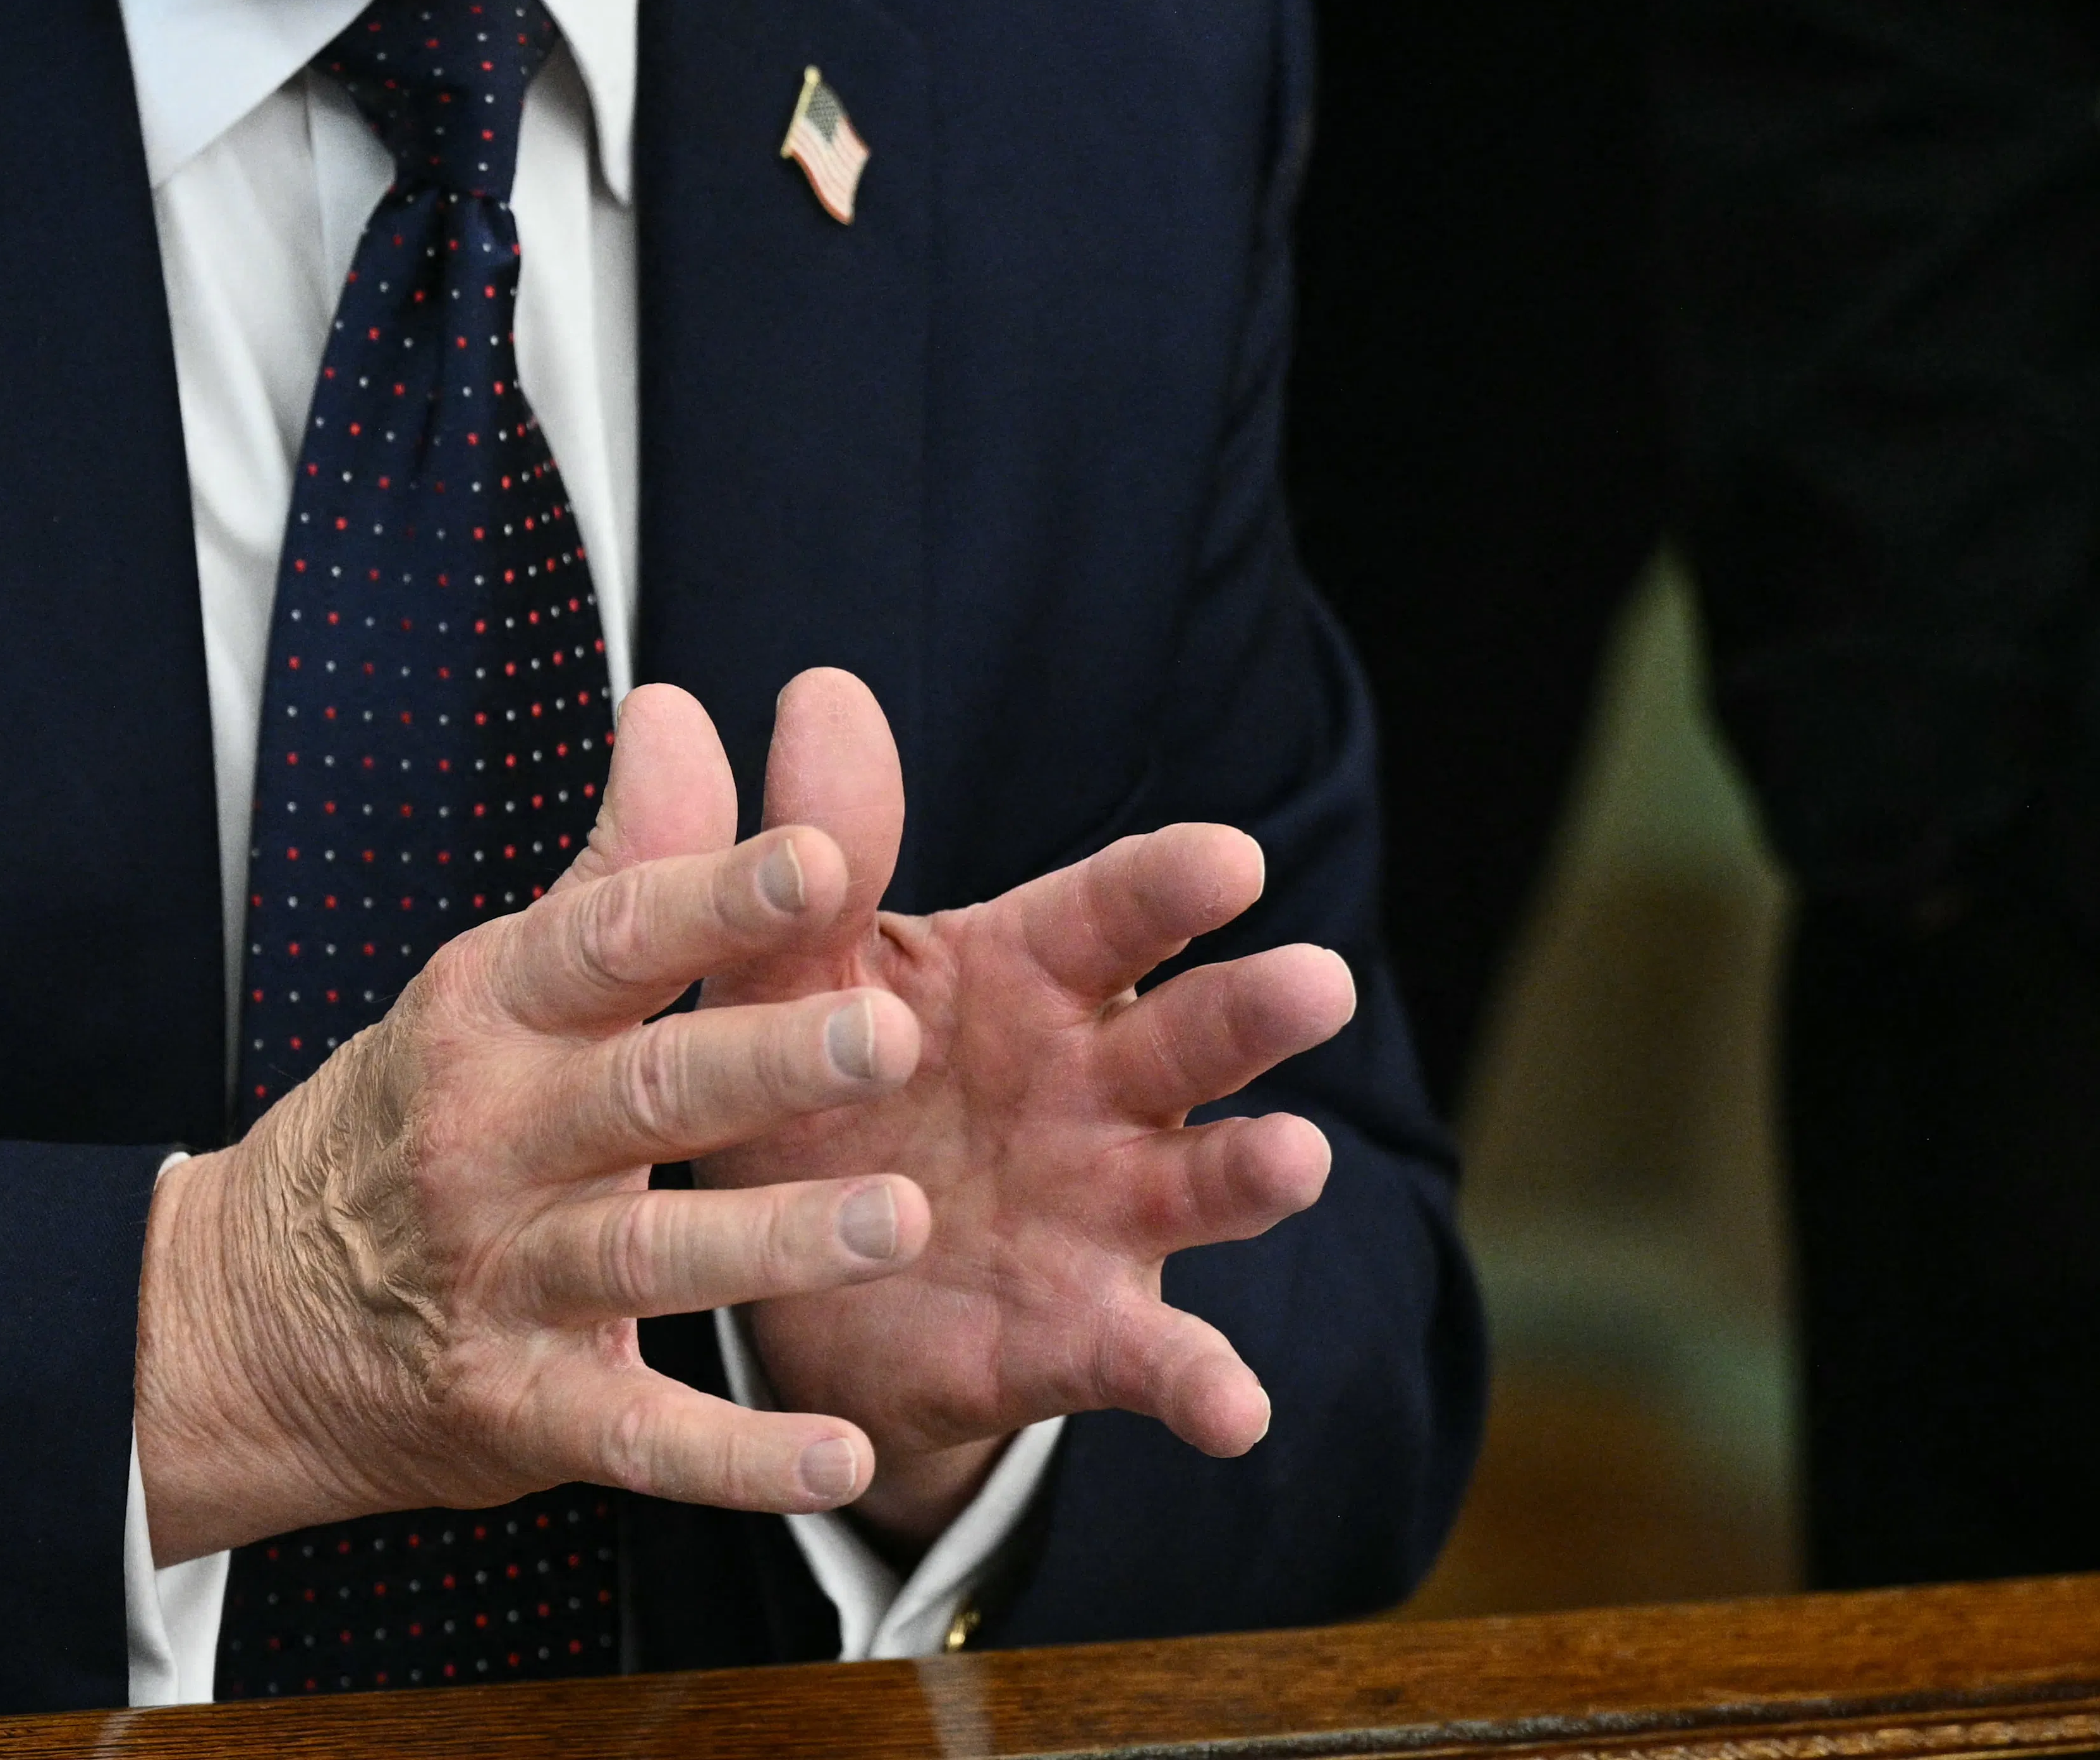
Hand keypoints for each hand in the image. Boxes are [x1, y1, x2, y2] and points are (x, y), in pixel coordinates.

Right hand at [132, 686, 937, 1562]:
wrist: (244, 1315)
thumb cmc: (417, 1114)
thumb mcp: (498, 980)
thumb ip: (621, 860)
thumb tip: (681, 708)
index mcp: (496, 1014)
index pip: (610, 939)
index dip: (714, 899)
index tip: (821, 861)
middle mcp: (492, 1138)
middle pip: (641, 1091)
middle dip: (767, 1063)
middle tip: (890, 1038)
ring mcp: (501, 1279)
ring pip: (646, 1259)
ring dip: (773, 1243)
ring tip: (900, 1222)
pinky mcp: (521, 1409)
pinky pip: (637, 1435)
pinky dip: (735, 1457)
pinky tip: (840, 1457)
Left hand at [703, 669, 1352, 1550]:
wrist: (783, 1273)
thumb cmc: (811, 1080)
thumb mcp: (790, 968)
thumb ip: (814, 853)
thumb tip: (815, 689)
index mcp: (1027, 976)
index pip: (1109, 913)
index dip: (1167, 885)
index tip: (1229, 857)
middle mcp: (1095, 1086)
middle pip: (1190, 1036)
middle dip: (1251, 1010)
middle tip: (1316, 982)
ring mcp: (1104, 1211)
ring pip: (1200, 1182)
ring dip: (1255, 1172)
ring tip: (1297, 1159)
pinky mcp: (1079, 1333)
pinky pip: (1151, 1359)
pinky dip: (1201, 1384)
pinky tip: (1234, 1410)